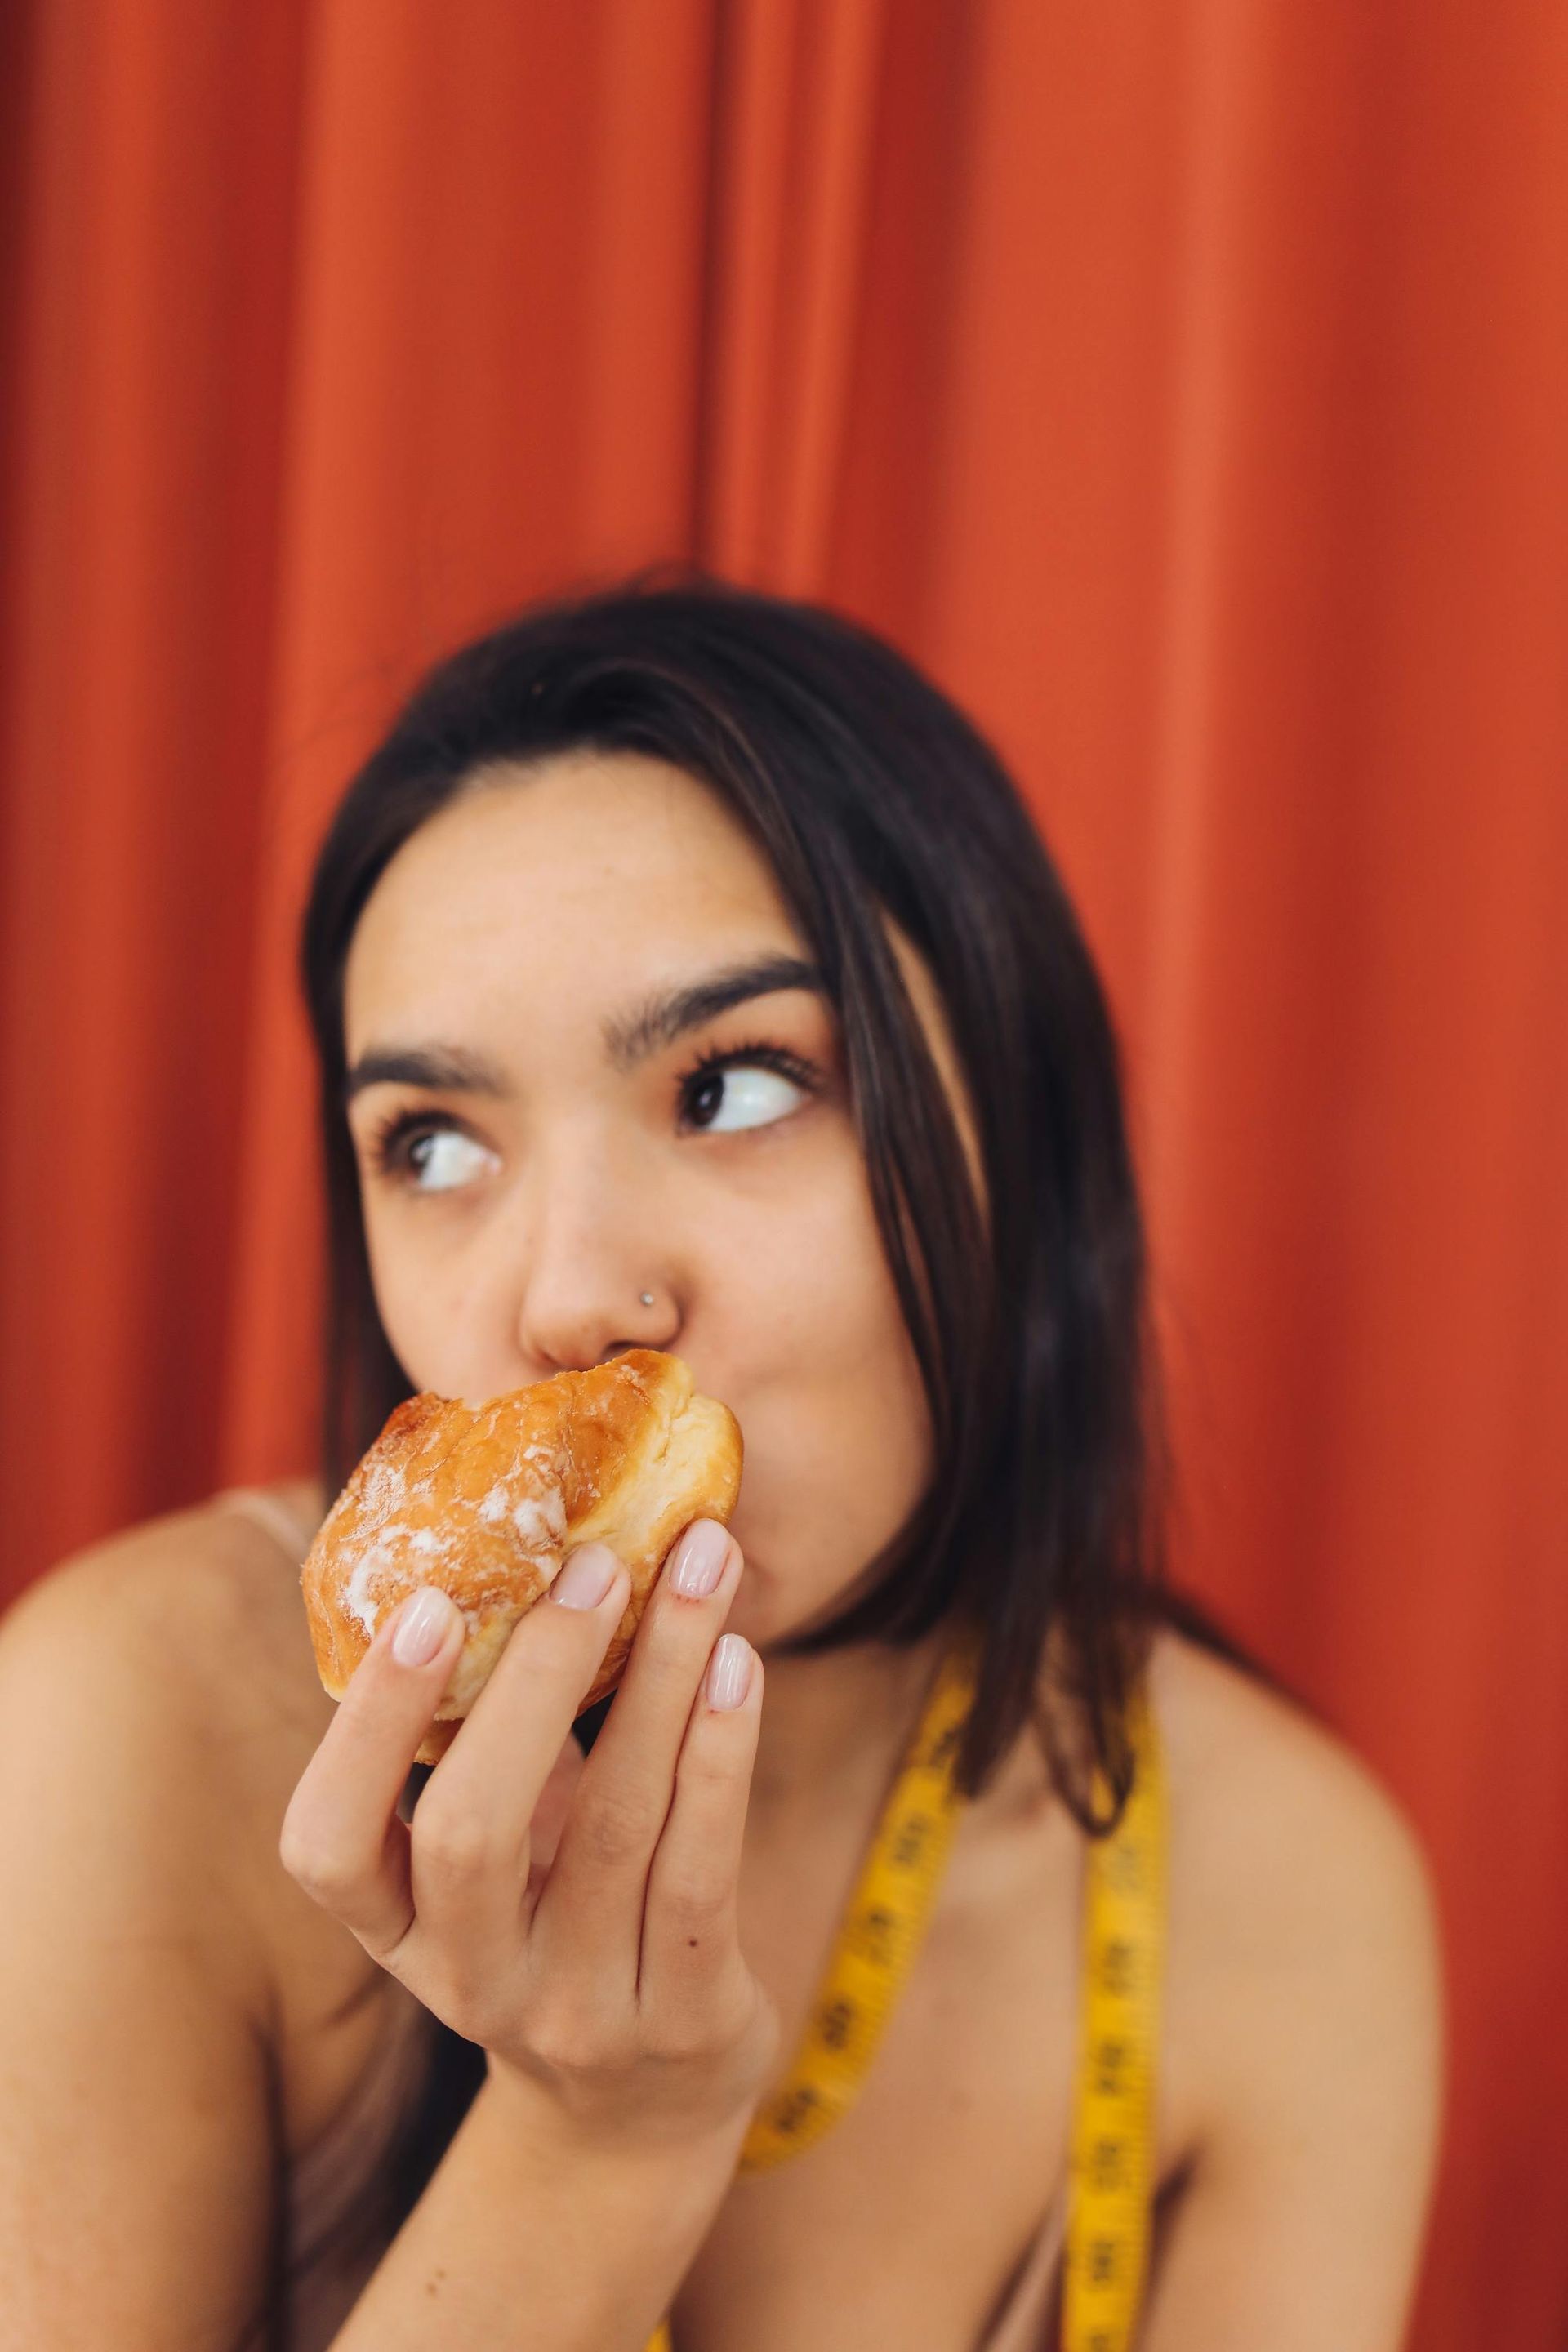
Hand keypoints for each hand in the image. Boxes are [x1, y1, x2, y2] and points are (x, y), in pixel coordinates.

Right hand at [279, 1523, 780, 2157]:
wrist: (640, 2112)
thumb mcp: (493, 1860)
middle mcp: (471, 1983)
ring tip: (705, 1563)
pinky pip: (703, 1870)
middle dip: (536, 1680)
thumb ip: (485, 1739)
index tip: (424, 1603)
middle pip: (476, 1834)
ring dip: (665, 1676)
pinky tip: (740, 1662)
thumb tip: (523, 1541)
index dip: (369, 1728)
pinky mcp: (685, 2020)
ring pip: (617, 1827)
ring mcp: (579, 2012)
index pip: (328, 1847)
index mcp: (394, 1931)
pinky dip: (723, 1753)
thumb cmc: (551, 1922)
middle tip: (594, 1559)